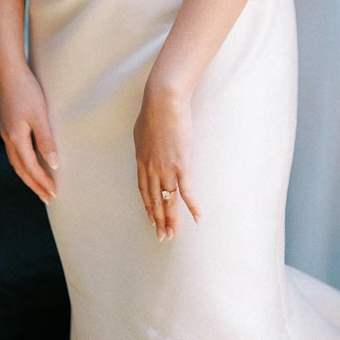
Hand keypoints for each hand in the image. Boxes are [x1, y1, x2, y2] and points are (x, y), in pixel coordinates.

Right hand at [0, 60, 58, 203]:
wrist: (9, 70)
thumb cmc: (27, 90)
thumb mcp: (39, 115)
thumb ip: (46, 140)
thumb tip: (53, 165)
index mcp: (16, 138)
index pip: (31, 168)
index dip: (42, 182)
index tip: (54, 195)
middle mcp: (8, 138)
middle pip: (21, 170)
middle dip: (35, 184)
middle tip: (48, 198)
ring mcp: (6, 131)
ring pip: (16, 161)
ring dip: (28, 175)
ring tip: (39, 185)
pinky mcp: (8, 124)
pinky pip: (16, 151)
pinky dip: (24, 162)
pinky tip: (30, 160)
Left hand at [133, 82, 200, 240]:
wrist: (163, 102)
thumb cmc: (153, 112)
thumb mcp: (141, 132)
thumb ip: (144, 147)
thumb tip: (147, 152)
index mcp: (142, 162)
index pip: (144, 191)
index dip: (149, 208)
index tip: (152, 220)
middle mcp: (152, 170)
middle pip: (155, 201)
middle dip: (159, 220)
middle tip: (163, 237)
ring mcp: (166, 169)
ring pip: (169, 201)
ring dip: (172, 219)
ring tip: (174, 234)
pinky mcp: (181, 165)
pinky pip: (186, 191)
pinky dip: (192, 206)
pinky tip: (197, 218)